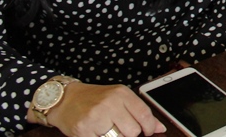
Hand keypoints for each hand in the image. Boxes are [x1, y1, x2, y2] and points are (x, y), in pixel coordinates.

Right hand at [28, 82, 165, 136]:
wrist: (65, 99)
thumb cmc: (95, 99)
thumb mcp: (119, 98)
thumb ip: (139, 112)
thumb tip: (160, 127)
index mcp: (121, 93)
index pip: (144, 114)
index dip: (150, 127)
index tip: (149, 131)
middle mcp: (109, 103)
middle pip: (133, 131)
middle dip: (129, 133)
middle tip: (120, 128)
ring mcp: (96, 118)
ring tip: (107, 130)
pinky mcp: (84, 131)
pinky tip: (97, 133)